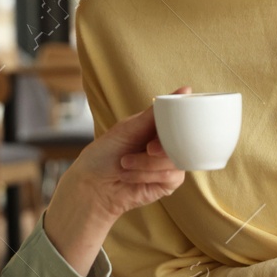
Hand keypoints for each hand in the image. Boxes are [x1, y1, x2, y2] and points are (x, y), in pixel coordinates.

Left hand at [41, 87, 188, 274]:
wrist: (91, 185)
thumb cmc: (104, 154)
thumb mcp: (128, 128)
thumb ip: (155, 114)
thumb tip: (184, 91)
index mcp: (158, 127)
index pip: (181, 119)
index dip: (180, 122)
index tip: (176, 123)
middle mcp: (165, 144)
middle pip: (183, 140)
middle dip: (162, 146)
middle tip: (147, 148)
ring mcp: (168, 164)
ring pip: (176, 160)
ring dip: (147, 163)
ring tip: (125, 163)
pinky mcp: (167, 184)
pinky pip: (172, 176)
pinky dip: (148, 175)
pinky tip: (130, 176)